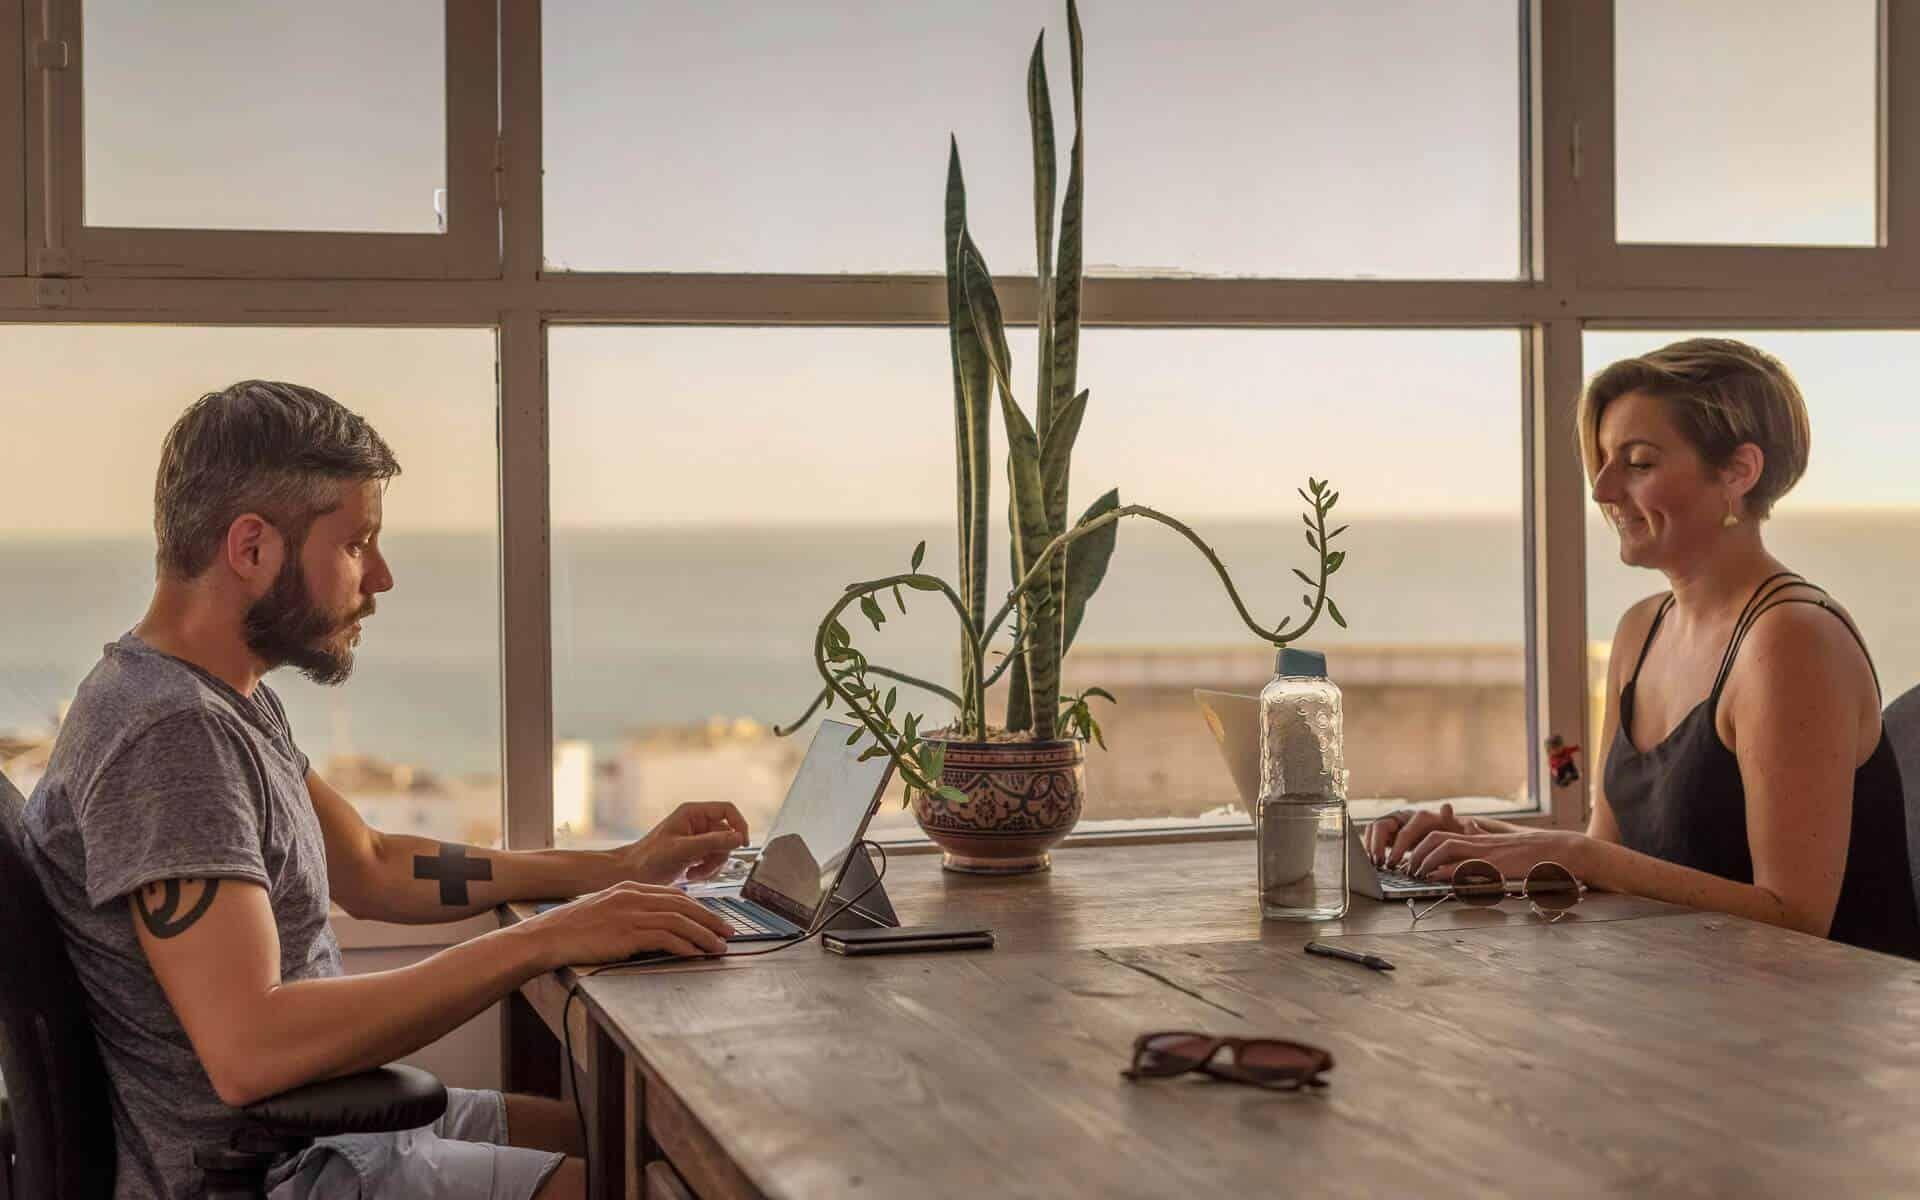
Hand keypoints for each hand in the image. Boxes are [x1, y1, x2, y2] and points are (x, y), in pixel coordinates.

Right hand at [520, 880, 732, 966]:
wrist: (550, 935)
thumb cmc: (575, 928)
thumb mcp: (607, 910)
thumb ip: (632, 912)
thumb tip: (656, 926)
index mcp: (630, 888)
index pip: (674, 895)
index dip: (699, 908)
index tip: (713, 919)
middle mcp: (635, 896)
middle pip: (684, 906)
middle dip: (710, 919)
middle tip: (728, 932)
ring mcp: (632, 913)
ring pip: (680, 921)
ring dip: (704, 935)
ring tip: (719, 947)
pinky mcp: (628, 933)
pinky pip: (666, 938)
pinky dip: (686, 946)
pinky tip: (697, 954)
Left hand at [620, 802, 750, 884]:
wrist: (632, 875)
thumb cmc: (649, 858)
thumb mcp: (683, 849)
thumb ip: (712, 842)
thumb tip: (739, 838)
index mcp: (693, 813)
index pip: (727, 810)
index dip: (739, 825)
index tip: (742, 844)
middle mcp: (697, 823)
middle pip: (727, 835)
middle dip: (719, 855)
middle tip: (705, 867)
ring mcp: (697, 839)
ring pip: (722, 851)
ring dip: (712, 866)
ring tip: (694, 873)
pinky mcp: (695, 853)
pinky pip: (713, 861)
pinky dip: (706, 871)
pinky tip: (690, 875)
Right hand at [1366, 802, 1467, 868]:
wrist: (1447, 834)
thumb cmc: (1452, 835)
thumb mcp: (1455, 830)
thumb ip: (1450, 820)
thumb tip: (1447, 806)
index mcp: (1419, 816)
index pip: (1402, 830)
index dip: (1396, 847)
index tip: (1393, 863)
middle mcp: (1403, 816)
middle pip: (1381, 825)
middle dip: (1377, 845)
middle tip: (1379, 864)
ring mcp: (1395, 823)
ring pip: (1374, 829)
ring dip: (1371, 846)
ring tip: (1374, 864)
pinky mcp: (1389, 832)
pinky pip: (1373, 837)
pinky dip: (1371, 847)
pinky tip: (1373, 861)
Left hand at [1402, 826, 1586, 882]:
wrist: (1559, 849)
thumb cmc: (1532, 850)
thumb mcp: (1501, 842)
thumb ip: (1482, 836)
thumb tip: (1470, 827)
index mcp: (1477, 838)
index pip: (1439, 835)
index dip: (1421, 846)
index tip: (1410, 860)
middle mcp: (1478, 842)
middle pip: (1436, 838)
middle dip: (1417, 853)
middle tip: (1408, 869)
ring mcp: (1486, 851)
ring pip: (1446, 846)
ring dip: (1427, 860)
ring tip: (1418, 873)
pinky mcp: (1497, 863)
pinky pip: (1467, 864)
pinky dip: (1450, 870)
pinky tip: (1439, 877)